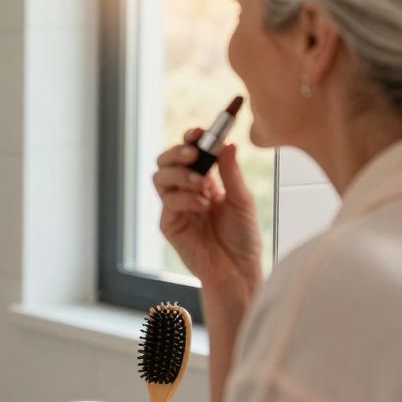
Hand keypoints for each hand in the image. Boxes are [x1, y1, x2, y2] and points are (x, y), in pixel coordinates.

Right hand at [152, 128, 262, 291]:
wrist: (239, 270)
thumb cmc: (242, 237)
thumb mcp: (242, 199)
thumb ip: (231, 172)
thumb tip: (227, 142)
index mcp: (203, 181)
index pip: (188, 153)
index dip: (190, 139)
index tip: (200, 131)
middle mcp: (185, 191)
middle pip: (165, 160)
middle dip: (177, 152)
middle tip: (194, 152)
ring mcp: (175, 208)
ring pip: (159, 177)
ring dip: (180, 174)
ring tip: (203, 184)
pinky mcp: (169, 225)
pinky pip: (168, 202)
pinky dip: (185, 198)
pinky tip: (203, 206)